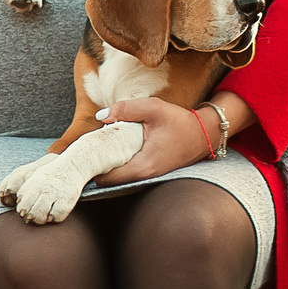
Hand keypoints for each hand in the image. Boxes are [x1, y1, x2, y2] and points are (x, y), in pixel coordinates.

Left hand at [89, 97, 213, 185]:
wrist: (206, 133)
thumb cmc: (180, 121)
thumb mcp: (153, 108)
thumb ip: (126, 109)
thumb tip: (100, 116)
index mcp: (143, 166)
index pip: (106, 178)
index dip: (91, 167)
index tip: (81, 154)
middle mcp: (144, 176)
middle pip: (109, 179)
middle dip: (95, 166)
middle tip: (85, 149)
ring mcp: (148, 176)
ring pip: (118, 176)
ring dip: (106, 164)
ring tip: (96, 148)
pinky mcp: (151, 171)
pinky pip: (127, 172)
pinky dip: (117, 163)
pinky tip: (112, 149)